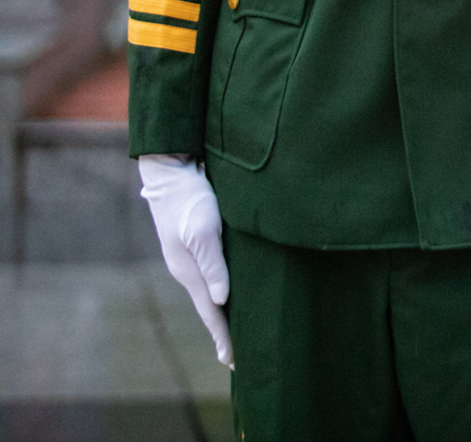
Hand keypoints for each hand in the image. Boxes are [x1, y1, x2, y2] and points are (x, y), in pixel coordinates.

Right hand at [137, 155, 230, 368]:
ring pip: (209, 293)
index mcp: (189, 272)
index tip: (233, 362)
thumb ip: (213, 264)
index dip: (224, 336)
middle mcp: (188, 270)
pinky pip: (210, 276)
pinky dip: (220, 292)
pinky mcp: (193, 245)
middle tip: (235, 358)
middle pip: (208, 308)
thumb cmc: (192, 199)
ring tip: (233, 331)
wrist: (171, 173)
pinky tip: (227, 293)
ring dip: (221, 313)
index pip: (211, 313)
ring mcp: (188, 258)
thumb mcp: (205, 230)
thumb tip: (221, 300)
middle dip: (222, 332)